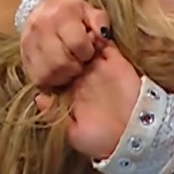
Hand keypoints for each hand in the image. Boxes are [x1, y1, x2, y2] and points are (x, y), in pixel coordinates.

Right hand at [20, 0, 111, 90]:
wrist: (41, 11)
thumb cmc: (71, 14)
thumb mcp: (89, 11)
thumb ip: (100, 22)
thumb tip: (103, 36)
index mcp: (60, 14)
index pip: (77, 43)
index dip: (87, 52)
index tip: (88, 50)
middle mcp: (40, 28)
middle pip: (61, 61)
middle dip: (76, 66)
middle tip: (79, 61)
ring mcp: (28, 44)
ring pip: (48, 72)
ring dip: (63, 75)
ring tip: (69, 67)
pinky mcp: (23, 57)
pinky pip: (38, 78)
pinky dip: (51, 80)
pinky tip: (58, 72)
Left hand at [37, 41, 141, 160]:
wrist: (134, 135)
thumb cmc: (101, 139)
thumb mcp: (71, 133)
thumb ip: (54, 115)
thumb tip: (38, 97)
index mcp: (70, 93)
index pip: (54, 72)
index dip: (48, 63)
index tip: (40, 55)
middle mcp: (83, 78)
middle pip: (67, 55)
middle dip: (59, 45)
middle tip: (54, 40)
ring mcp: (99, 68)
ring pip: (84, 44)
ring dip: (77, 37)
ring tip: (70, 36)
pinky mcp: (115, 60)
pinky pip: (104, 41)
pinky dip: (96, 34)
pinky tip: (88, 35)